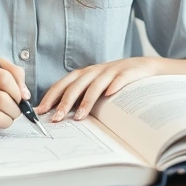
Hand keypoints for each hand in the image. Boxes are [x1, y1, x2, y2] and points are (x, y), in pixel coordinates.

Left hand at [35, 57, 159, 121]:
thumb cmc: (115, 80)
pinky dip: (115, 85)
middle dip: (64, 103)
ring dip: (86, 101)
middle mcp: (94, 71)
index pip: (63, 84)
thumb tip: (60, 114)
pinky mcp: (128, 73)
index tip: (41, 111)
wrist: (143, 66)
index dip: (51, 97)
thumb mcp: (95, 86)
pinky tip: (110, 94)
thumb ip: (80, 96)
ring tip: (79, 117)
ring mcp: (111, 71)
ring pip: (95, 85)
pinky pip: (120, 79)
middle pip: (76, 86)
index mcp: (84, 74)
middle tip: (56, 119)